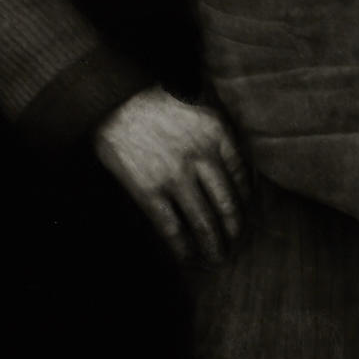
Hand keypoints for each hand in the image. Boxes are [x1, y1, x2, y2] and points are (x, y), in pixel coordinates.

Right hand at [93, 86, 251, 265]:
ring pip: (204, 221)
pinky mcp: (150, 191)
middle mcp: (202, 156)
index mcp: (217, 133)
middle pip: (227, 204)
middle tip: (236, 244)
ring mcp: (176, 176)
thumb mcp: (197, 106)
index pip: (242, 175)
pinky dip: (182, 246)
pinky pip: (172, 227)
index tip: (244, 212)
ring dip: (212, 245)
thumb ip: (216, 133)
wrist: (112, 100)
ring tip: (216, 257)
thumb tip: (232, 169)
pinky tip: (186, 257)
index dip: (245, 199)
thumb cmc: (154, 101)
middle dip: (233, 229)